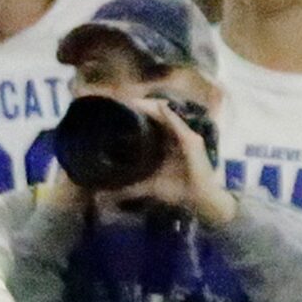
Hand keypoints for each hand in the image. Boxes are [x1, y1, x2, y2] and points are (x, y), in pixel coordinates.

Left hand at [109, 102, 236, 227]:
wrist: (197, 200)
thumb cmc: (176, 192)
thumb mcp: (147, 186)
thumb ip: (128, 187)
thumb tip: (104, 194)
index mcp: (166, 144)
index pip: (151, 124)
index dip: (138, 116)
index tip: (120, 109)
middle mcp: (176, 137)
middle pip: (157, 117)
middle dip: (141, 108)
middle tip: (123, 101)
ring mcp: (185, 137)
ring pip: (167, 116)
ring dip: (152, 107)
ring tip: (135, 101)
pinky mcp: (192, 141)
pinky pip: (179, 125)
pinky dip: (169, 116)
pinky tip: (159, 107)